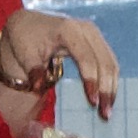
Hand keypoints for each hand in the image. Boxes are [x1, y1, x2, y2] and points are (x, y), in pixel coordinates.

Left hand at [0, 9, 120, 110]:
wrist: (29, 24)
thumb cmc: (26, 39)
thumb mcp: (25, 54)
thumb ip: (33, 70)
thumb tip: (38, 87)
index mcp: (69, 30)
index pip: (86, 57)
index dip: (91, 80)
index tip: (92, 102)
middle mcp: (86, 30)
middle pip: (104, 61)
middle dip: (106, 88)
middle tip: (104, 113)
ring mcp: (95, 35)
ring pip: (111, 63)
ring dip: (112, 87)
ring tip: (107, 110)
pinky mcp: (98, 42)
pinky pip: (109, 63)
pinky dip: (110, 81)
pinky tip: (107, 98)